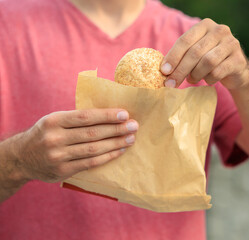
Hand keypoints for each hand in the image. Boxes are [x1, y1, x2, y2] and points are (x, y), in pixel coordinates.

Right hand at [12, 109, 137, 182]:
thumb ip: (76, 119)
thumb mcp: (54, 120)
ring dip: (116, 143)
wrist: (21, 158)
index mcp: (54, 120)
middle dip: (117, 129)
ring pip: (94, 149)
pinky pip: (90, 163)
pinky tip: (119, 151)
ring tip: (130, 138)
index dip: (107, 115)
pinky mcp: (62, 171)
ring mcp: (58, 156)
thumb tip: (110, 115)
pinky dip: (107, 156)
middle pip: (93, 133)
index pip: (86, 117)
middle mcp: (55, 138)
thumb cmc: (45, 134)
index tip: (125, 114)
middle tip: (134, 126)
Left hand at [161, 18, 248, 89]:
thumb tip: (164, 71)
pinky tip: (207, 80)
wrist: (236, 70)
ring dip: (195, 75)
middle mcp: (220, 30)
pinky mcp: (238, 60)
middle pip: (195, 52)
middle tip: (171, 83)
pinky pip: (218, 72)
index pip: (185, 40)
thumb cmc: (209, 61)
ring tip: (192, 80)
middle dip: (180, 70)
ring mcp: (231, 44)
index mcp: (205, 25)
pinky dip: (209, 79)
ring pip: (207, 62)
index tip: (164, 71)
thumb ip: (181, 56)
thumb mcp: (195, 53)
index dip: (173, 57)